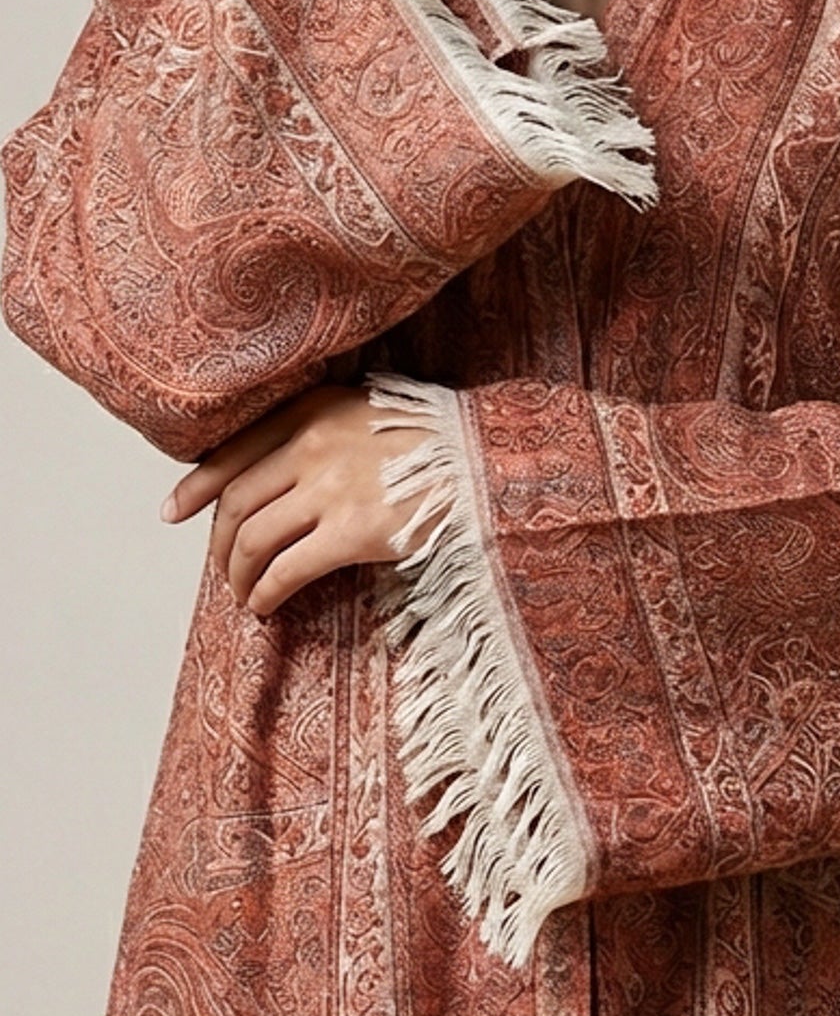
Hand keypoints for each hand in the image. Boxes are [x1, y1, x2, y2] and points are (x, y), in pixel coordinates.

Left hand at [159, 382, 442, 615]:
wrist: (490, 459)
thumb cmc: (439, 442)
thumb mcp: (370, 413)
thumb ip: (323, 430)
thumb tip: (280, 475)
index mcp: (315, 409)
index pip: (232, 451)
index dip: (196, 486)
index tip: (173, 510)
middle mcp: (313, 444)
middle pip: (236, 500)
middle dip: (219, 543)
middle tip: (221, 569)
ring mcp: (332, 488)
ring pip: (253, 537)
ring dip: (237, 573)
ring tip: (243, 594)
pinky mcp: (354, 531)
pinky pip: (288, 569)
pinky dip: (266, 592)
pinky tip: (265, 606)